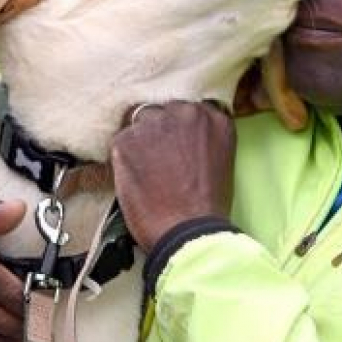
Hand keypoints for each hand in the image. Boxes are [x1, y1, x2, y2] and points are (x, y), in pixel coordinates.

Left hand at [110, 101, 235, 251]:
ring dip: (141, 142)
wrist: (187, 231)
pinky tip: (135, 179)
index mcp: (214, 118)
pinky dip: (124, 158)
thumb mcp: (219, 162)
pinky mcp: (127, 139)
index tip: (176, 145)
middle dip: (160, 132)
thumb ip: (202, 140)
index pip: (188, 110)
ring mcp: (155, 123)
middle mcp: (186, 112)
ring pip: (140, 123)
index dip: (179, 130)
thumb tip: (181, 139)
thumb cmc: (206, 208)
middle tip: (159, 161)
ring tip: (146, 172)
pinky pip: (121, 141)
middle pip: (163, 111)